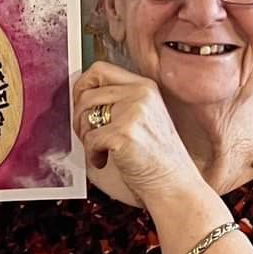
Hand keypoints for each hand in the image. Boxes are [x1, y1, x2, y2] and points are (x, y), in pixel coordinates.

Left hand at [73, 61, 198, 202]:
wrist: (173, 183)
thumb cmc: (156, 157)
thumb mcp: (143, 117)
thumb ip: (118, 101)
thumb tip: (79, 94)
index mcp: (145, 87)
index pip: (100, 69)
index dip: (82, 85)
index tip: (79, 103)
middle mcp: (140, 94)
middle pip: (87, 93)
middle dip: (79, 117)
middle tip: (88, 134)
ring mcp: (134, 112)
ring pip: (85, 115)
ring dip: (85, 136)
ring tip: (100, 150)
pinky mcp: (124, 134)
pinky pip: (90, 139)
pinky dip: (92, 155)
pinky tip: (106, 161)